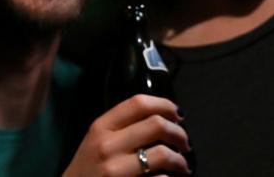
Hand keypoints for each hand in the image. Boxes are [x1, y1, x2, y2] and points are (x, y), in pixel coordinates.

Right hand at [62, 94, 191, 176]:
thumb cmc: (88, 168)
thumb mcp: (96, 140)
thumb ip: (122, 126)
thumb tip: (163, 117)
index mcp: (101, 127)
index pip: (138, 103)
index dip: (165, 104)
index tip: (177, 115)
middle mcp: (107, 145)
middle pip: (156, 124)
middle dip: (179, 133)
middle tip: (185, 143)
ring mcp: (115, 170)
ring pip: (163, 154)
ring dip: (180, 160)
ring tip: (182, 166)